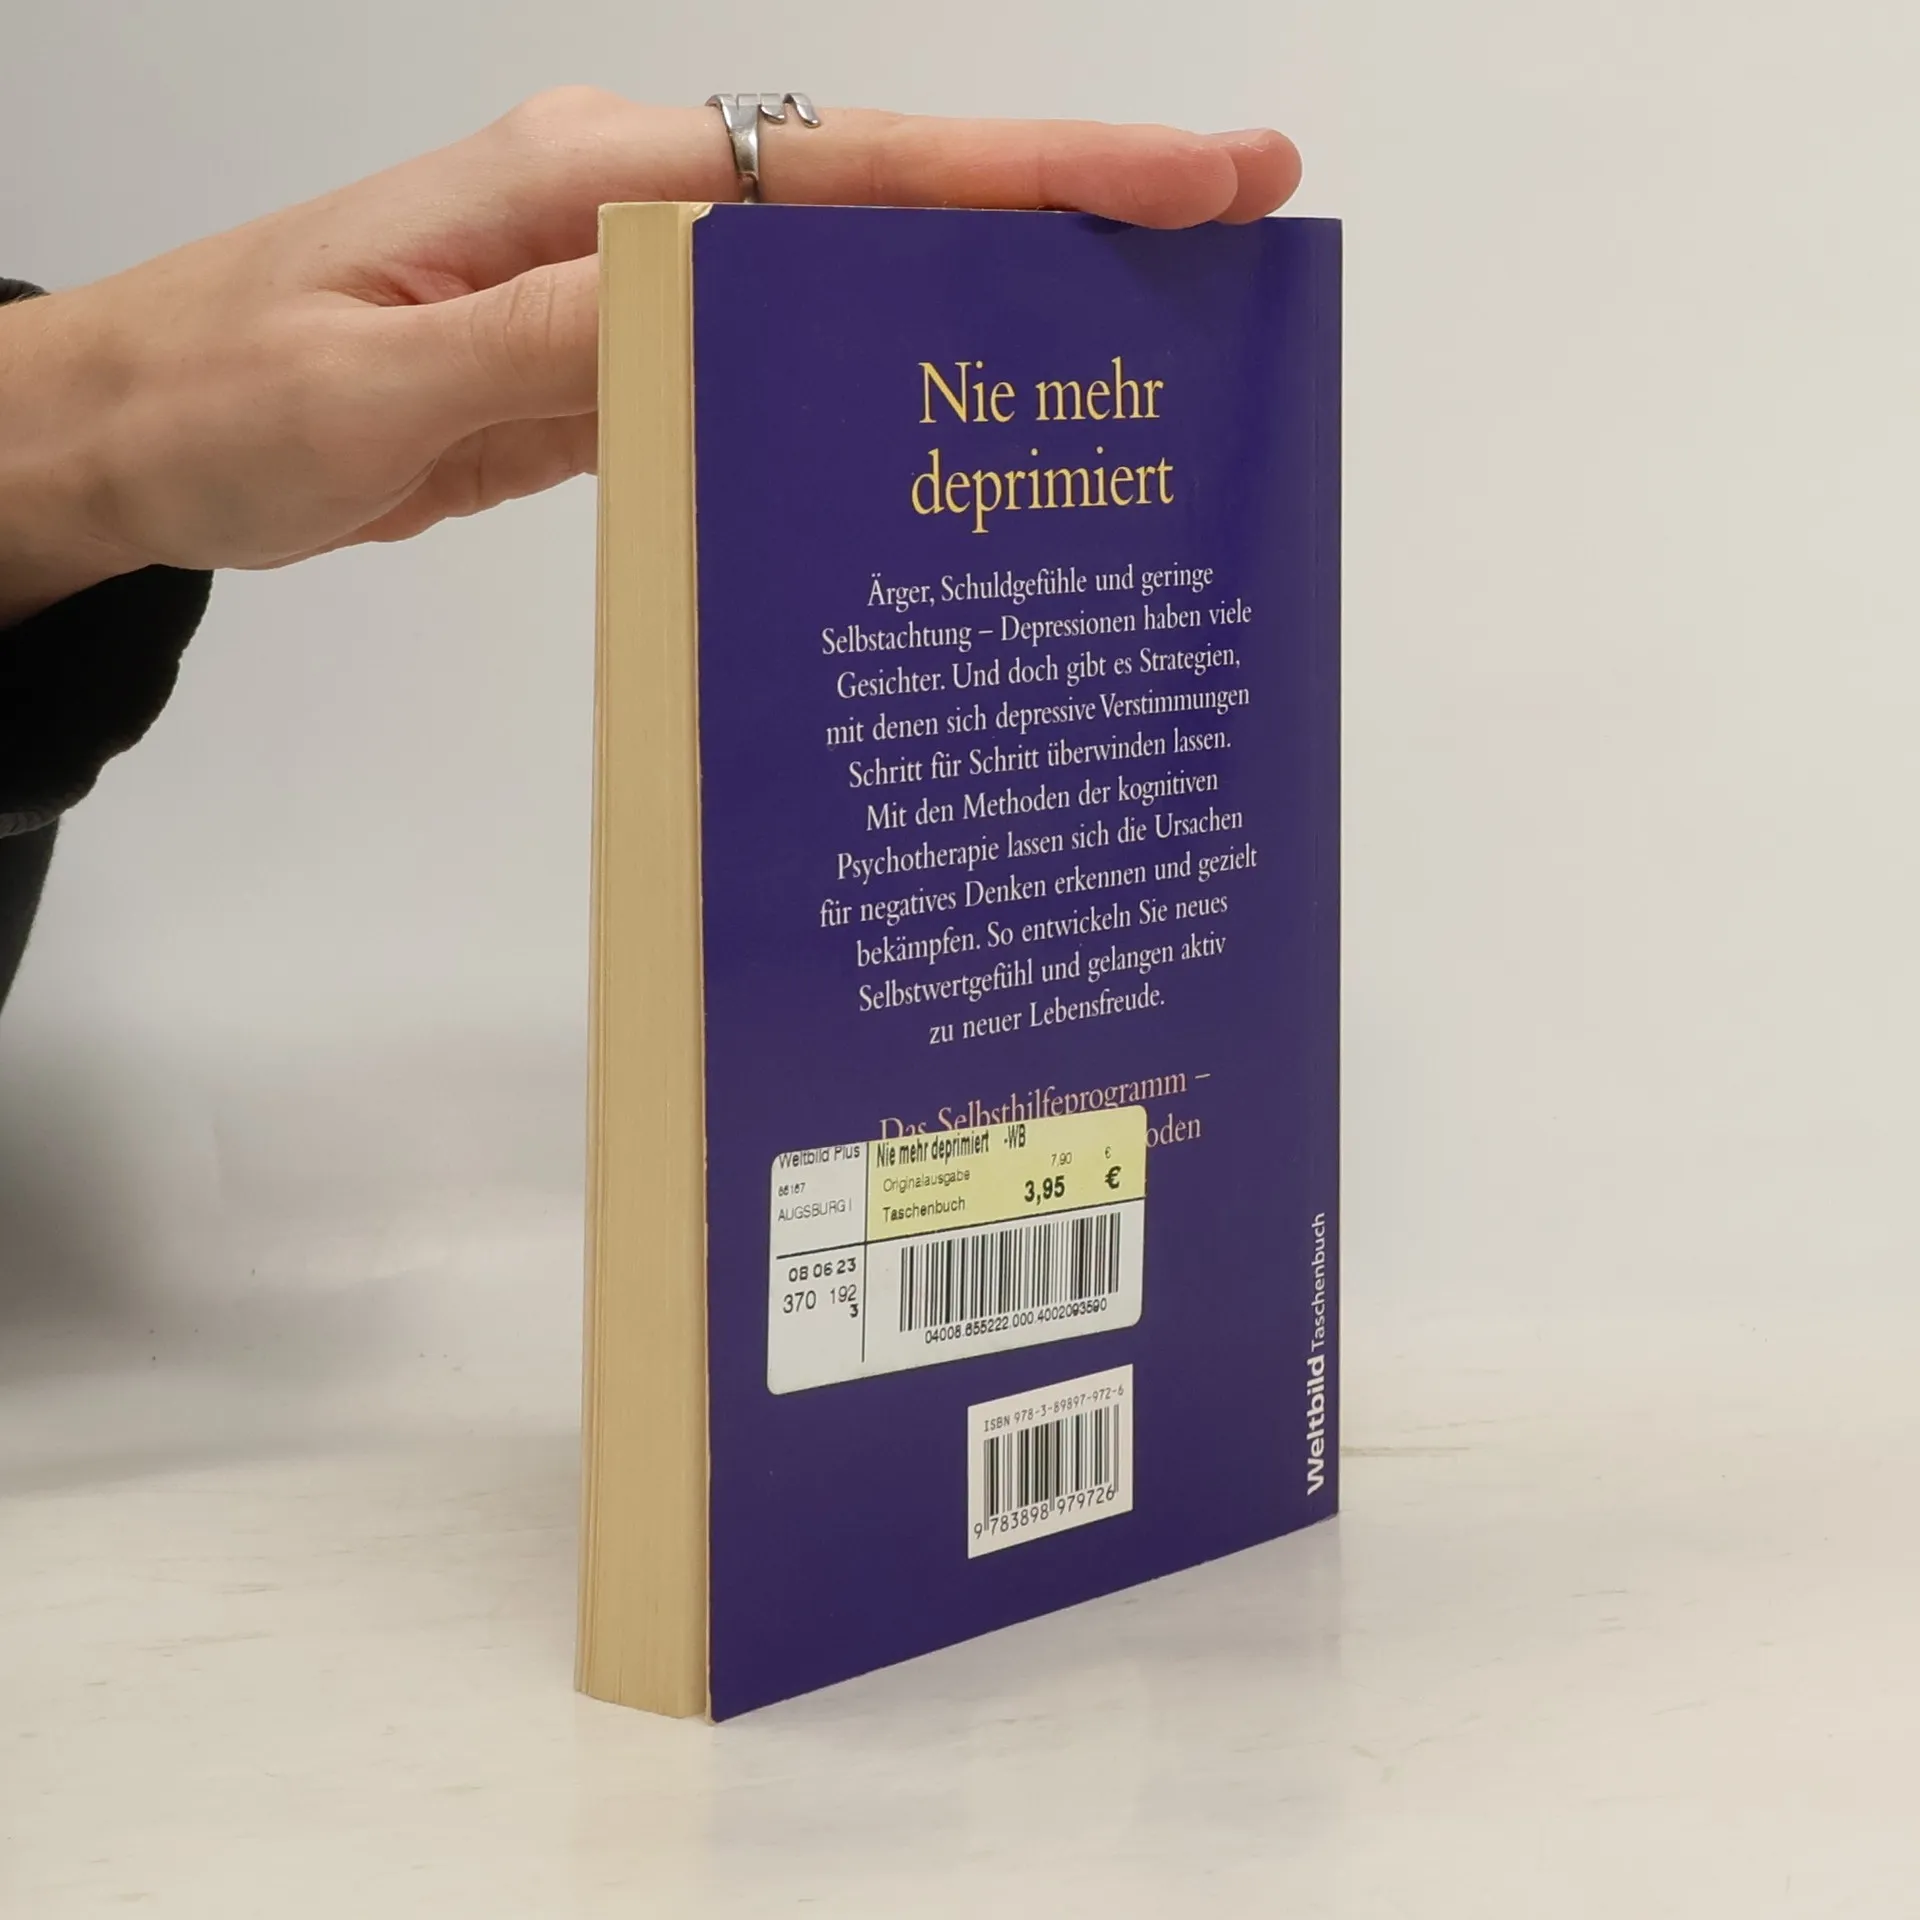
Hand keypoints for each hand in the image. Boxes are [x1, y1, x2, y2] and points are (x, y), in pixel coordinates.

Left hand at [0, 93, 1300, 623]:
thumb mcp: (388, 380)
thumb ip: (572, 339)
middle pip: (890, 206)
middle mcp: (637, 214)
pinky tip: (946, 431)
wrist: (139, 433)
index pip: (860, 170)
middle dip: (1065, 220)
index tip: (1202, 177)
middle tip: (1229, 258)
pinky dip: (874, 383)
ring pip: (847, 288)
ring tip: (1134, 359)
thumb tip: (744, 309)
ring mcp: (633, 288)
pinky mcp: (615, 364)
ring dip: (987, 305)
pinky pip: (776, 363)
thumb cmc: (234, 398)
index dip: (1040, 173)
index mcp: (598, 187)